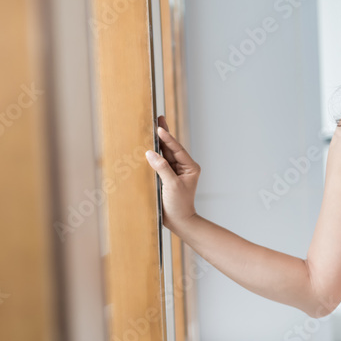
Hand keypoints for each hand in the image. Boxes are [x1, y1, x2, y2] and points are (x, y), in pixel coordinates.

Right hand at [144, 114, 199, 231]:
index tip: (159, 128)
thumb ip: (162, 168)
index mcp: (190, 167)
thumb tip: (151, 153)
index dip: (168, 138)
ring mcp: (176, 172)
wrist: (180, 222)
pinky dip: (155, 154)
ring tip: (153, 127)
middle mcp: (184, 167)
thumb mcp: (171, 185)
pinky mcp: (168, 177)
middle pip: (172, 148)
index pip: (177, 149)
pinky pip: (161, 163)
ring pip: (166, 154)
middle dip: (164, 134)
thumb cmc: (179, 205)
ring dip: (159, 142)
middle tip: (158, 118)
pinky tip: (149, 146)